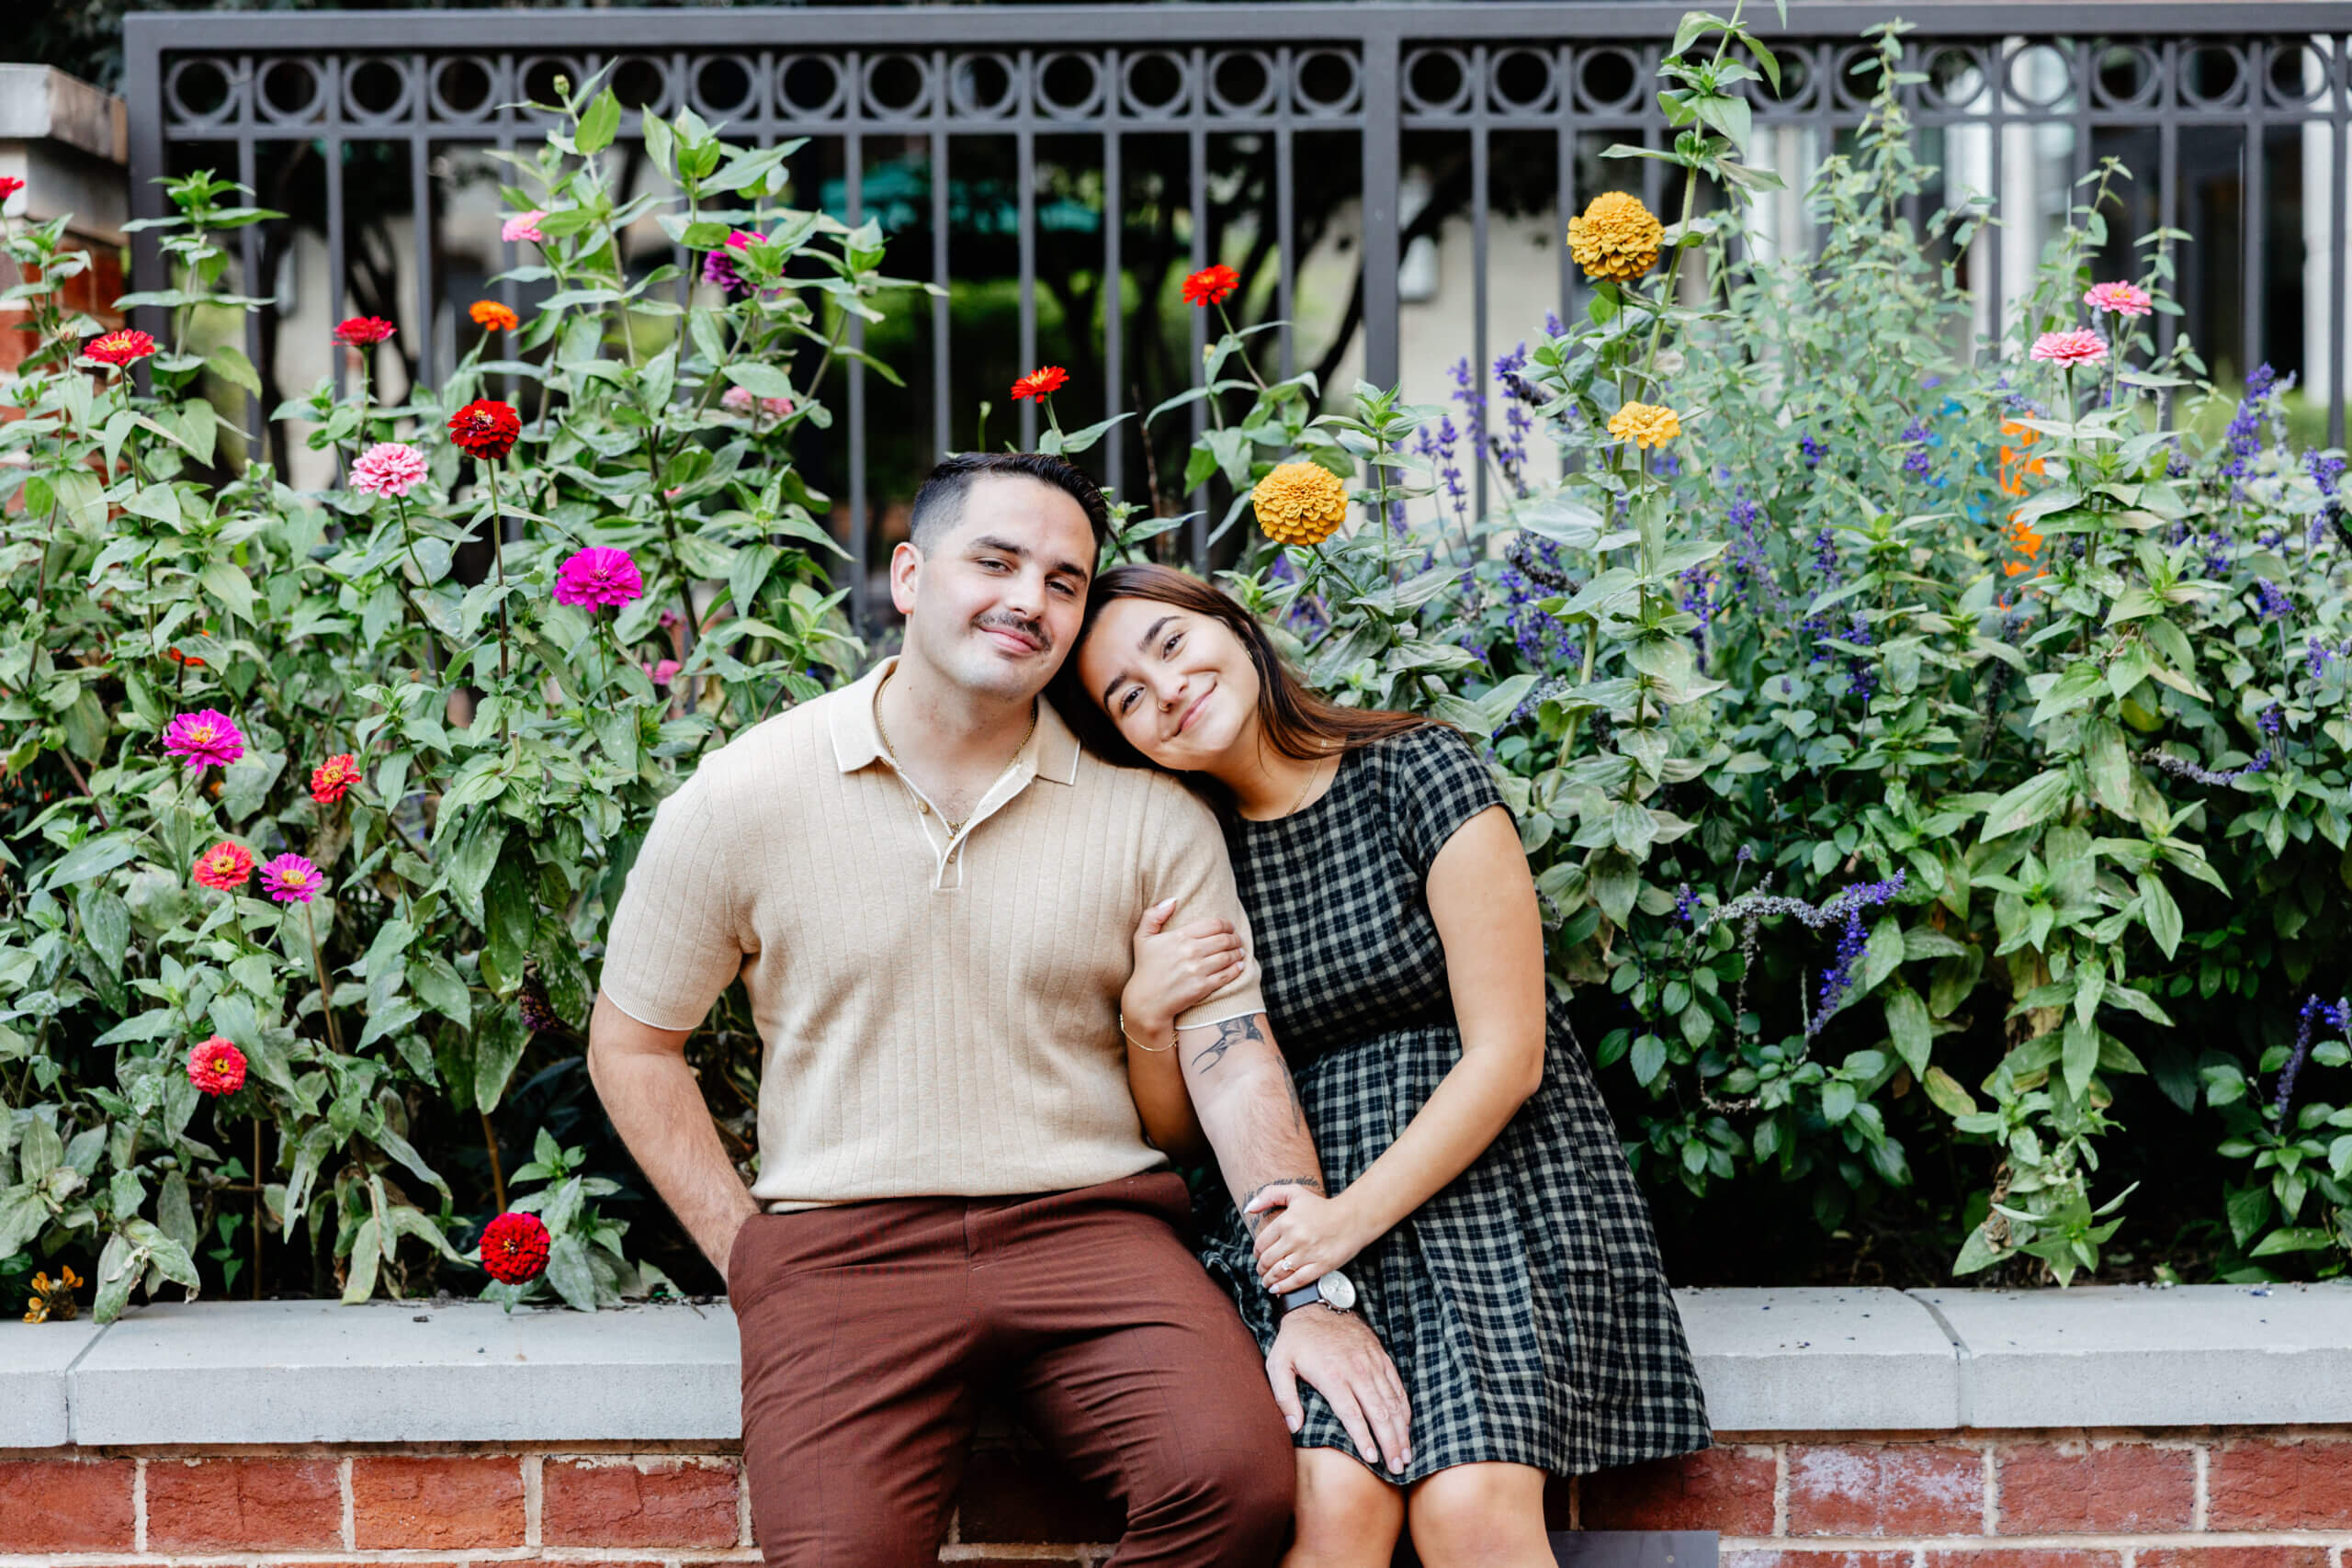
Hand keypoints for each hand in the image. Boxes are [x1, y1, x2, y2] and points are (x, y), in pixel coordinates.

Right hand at [1123, 898, 1245, 1037]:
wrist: (1146, 1002)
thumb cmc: (1145, 968)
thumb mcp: (1142, 938)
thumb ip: (1153, 915)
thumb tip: (1172, 900)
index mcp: (1179, 937)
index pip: (1213, 924)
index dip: (1226, 924)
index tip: (1230, 927)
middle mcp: (1190, 952)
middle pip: (1224, 939)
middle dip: (1235, 938)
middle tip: (1237, 939)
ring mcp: (1197, 970)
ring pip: (1228, 956)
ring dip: (1238, 952)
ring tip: (1240, 951)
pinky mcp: (1203, 987)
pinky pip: (1227, 975)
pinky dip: (1237, 968)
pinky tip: (1239, 965)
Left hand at [1246, 1184, 1364, 1293]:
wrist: (1352, 1217)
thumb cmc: (1322, 1206)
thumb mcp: (1294, 1192)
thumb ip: (1269, 1195)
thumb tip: (1248, 1208)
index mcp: (1285, 1222)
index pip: (1260, 1244)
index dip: (1256, 1253)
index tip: (1259, 1256)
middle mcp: (1294, 1238)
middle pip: (1267, 1261)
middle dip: (1261, 1269)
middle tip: (1261, 1271)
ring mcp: (1308, 1253)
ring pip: (1279, 1273)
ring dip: (1268, 1280)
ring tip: (1267, 1282)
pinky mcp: (1321, 1265)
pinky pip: (1297, 1281)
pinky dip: (1283, 1288)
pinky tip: (1276, 1289)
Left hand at [1265, 1305, 1411, 1472]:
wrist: (1316, 1304)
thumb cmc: (1295, 1339)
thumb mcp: (1278, 1364)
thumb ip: (1284, 1396)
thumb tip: (1293, 1427)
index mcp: (1332, 1375)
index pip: (1353, 1413)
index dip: (1364, 1437)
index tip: (1372, 1459)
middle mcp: (1356, 1370)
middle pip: (1379, 1412)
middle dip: (1390, 1442)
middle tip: (1398, 1467)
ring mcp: (1371, 1363)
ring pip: (1392, 1401)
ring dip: (1401, 1430)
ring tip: (1406, 1455)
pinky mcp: (1380, 1357)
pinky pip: (1396, 1386)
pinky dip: (1403, 1408)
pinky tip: (1406, 1426)